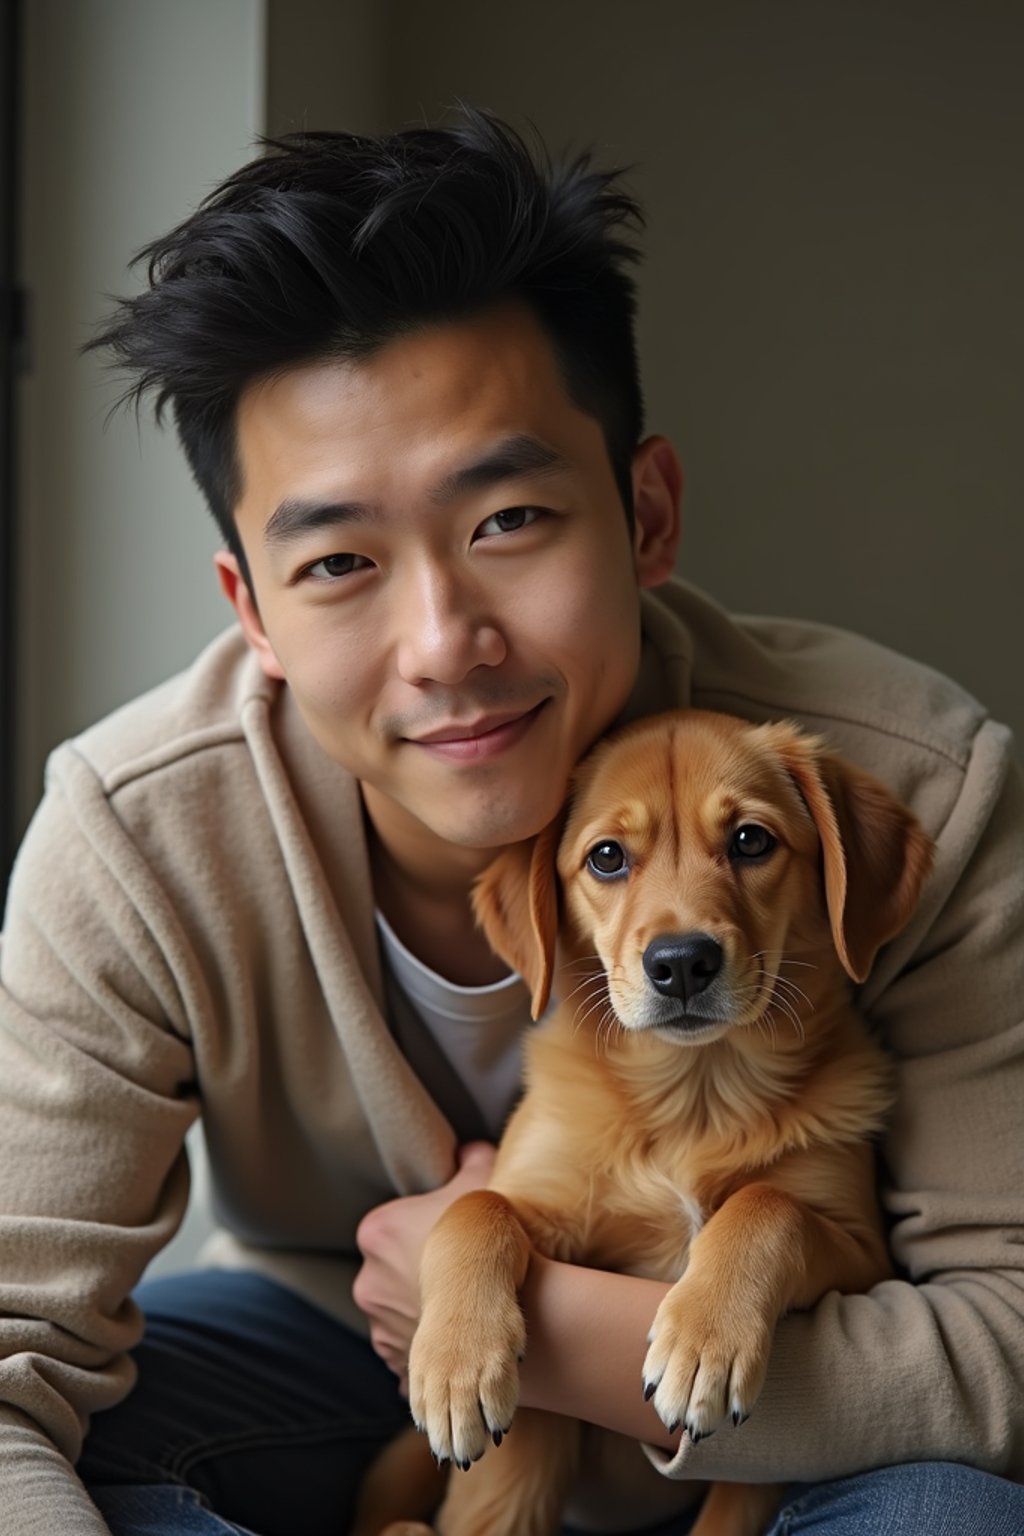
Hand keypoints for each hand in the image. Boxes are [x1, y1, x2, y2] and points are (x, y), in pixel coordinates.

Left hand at [353, 1142, 495, 1390]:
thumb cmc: (485, 1241)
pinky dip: (429, 1344)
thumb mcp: (481, 1183)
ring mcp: (382, 1329)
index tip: (448, 1234)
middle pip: (392, 1268)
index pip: (394, 1224)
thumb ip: (472, 1159)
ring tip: (464, 1305)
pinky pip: (411, 1350)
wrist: (505, 1309)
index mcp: (376, 1233)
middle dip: (419, 1269)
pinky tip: (458, 1335)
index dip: (424, 1226)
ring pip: (400, 1311)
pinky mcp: (400, 1364)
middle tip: (459, 1269)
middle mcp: (367, 1283)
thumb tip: (470, 1148)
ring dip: (422, 1308)